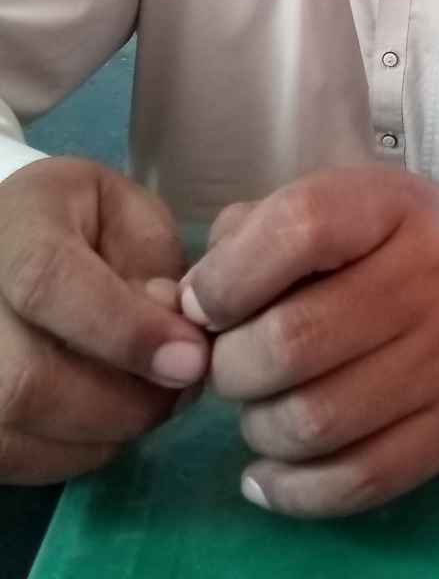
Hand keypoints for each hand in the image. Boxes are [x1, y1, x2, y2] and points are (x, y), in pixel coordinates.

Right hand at [0, 157, 210, 483]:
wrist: (12, 241)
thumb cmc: (81, 222)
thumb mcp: (130, 213)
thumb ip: (151, 262)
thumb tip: (172, 333)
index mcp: (14, 225)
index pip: (49, 282)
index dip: (124, 330)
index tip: (190, 359)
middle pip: (26, 380)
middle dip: (126, 401)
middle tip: (185, 384)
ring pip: (18, 430)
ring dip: (106, 432)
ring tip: (154, 397)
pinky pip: (15, 456)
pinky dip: (76, 450)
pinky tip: (110, 416)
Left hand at [182, 167, 438, 517]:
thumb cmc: (413, 240)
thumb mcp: (349, 202)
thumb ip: (260, 232)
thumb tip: (187, 300)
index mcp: (391, 207)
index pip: (298, 230)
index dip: (228, 277)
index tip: (205, 305)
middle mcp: (430, 277)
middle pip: (292, 341)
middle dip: (232, 366)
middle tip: (233, 365)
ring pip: (316, 421)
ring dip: (259, 428)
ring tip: (261, 410)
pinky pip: (357, 480)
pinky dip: (293, 490)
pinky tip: (270, 473)